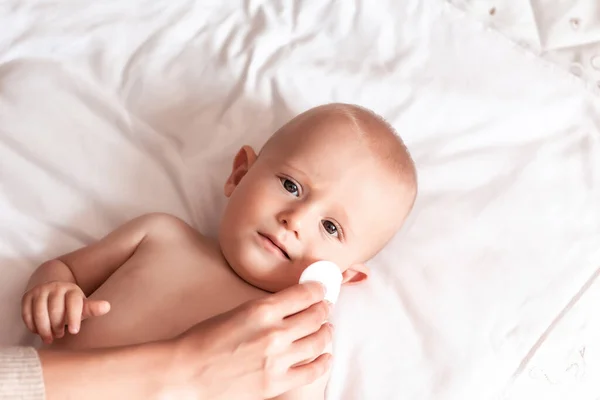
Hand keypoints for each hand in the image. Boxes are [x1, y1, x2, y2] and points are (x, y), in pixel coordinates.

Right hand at [21, 281, 109, 343]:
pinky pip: (27, 314)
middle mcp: (56, 287)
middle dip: (57, 326)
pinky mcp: (27, 296)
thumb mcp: (82, 307)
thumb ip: (92, 309)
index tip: (74, 332)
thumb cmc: (71, 305)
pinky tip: (38, 331)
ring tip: (50, 337)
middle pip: (55, 310)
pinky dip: (32, 326)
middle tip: (60, 335)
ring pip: (40, 313)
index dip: (74, 318)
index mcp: (72, 290)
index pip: (73, 303)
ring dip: (44, 329)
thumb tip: (107, 307)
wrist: (52, 291)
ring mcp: (40, 290)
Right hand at [169, 282, 332, 399]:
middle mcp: (274, 333)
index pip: (304, 294)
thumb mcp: (237, 311)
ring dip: (326, 332)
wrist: (185, 371)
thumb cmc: (205, 339)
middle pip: (315, 316)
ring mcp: (277, 360)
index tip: (321, 289)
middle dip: (324, 309)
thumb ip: (266, 309)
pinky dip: (324, 361)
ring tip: (327, 329)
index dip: (318, 290)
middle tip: (326, 307)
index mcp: (262, 309)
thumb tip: (291, 304)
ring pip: (318, 341)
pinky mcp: (276, 383)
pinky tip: (325, 356)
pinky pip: (312, 371)